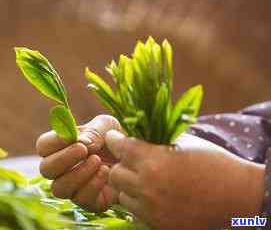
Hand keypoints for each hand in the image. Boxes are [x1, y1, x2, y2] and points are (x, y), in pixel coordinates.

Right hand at [36, 115, 119, 211]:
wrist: (138, 159)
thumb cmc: (116, 138)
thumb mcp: (107, 126)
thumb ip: (93, 131)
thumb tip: (82, 142)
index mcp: (61, 147)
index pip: (43, 146)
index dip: (54, 142)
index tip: (72, 136)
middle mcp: (62, 170)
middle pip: (46, 169)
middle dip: (63, 159)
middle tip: (82, 150)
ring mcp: (74, 188)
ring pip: (59, 188)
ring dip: (77, 174)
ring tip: (97, 162)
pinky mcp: (90, 202)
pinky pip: (81, 200)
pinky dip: (93, 186)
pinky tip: (106, 173)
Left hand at [106, 131, 264, 229]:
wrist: (238, 195)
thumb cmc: (212, 162)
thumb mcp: (181, 141)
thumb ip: (153, 139)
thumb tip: (129, 132)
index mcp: (153, 160)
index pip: (119, 147)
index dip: (116, 140)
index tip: (116, 138)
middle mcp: (147, 186)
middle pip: (115, 173)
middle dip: (122, 165)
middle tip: (132, 161)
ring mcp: (152, 208)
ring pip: (122, 195)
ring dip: (129, 186)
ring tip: (145, 180)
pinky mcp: (158, 224)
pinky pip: (136, 212)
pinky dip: (140, 203)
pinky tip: (155, 195)